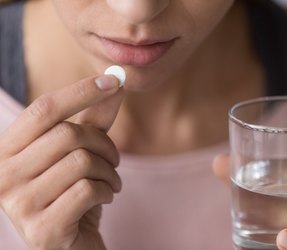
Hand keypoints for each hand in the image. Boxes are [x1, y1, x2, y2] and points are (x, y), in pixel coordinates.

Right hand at [0, 75, 122, 249]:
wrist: (70, 243)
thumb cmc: (72, 192)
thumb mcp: (79, 151)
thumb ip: (93, 119)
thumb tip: (116, 82)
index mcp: (6, 150)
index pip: (44, 108)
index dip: (82, 91)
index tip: (115, 81)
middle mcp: (3, 175)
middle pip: (68, 135)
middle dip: (105, 145)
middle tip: (114, 159)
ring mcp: (19, 205)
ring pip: (82, 162)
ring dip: (109, 171)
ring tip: (110, 181)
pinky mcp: (42, 229)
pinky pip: (87, 190)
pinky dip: (107, 190)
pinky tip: (105, 197)